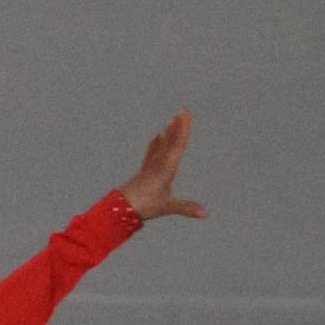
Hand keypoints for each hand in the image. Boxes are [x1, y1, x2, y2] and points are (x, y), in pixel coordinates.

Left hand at [118, 105, 200, 225]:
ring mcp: (150, 166)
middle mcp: (158, 164)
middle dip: (178, 126)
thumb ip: (186, 208)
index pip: (177, 145)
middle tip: (183, 110)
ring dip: (169, 132)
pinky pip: (152, 152)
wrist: (119, 208)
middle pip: (170, 141)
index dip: (182, 130)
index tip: (185, 115)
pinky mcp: (145, 170)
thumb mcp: (167, 206)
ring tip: (173, 120)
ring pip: (161, 145)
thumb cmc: (143, 206)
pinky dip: (157, 143)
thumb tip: (205, 213)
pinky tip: (158, 135)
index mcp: (165, 169)